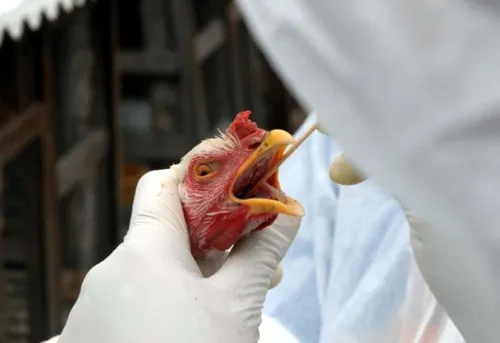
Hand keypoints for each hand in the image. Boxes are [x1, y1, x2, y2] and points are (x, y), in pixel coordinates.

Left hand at [53, 168, 300, 342]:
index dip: (201, 176)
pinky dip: (167, 299)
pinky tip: (194, 322)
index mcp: (143, 251)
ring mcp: (96, 307)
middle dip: (212, 235)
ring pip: (152, 270)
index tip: (236, 183)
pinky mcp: (93, 335)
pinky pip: (133, 300)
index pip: (164, 184)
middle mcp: (110, 271)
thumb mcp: (238, 306)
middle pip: (164, 230)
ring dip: (193, 272)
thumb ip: (262, 251)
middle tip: (253, 250)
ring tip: (232, 296)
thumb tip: (289, 210)